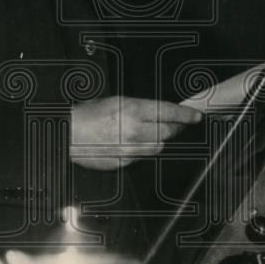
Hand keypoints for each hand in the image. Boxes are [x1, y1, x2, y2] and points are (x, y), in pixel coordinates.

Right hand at [69, 96, 202, 169]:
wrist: (68, 134)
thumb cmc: (87, 114)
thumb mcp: (115, 101)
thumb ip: (139, 108)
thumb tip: (158, 112)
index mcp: (133, 110)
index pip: (169, 112)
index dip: (186, 115)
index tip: (196, 116)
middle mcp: (135, 130)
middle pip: (168, 131)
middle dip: (175, 127)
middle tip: (177, 124)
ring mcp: (130, 148)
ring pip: (158, 147)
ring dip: (160, 140)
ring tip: (153, 133)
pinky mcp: (123, 162)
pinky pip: (142, 157)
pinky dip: (143, 150)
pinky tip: (133, 143)